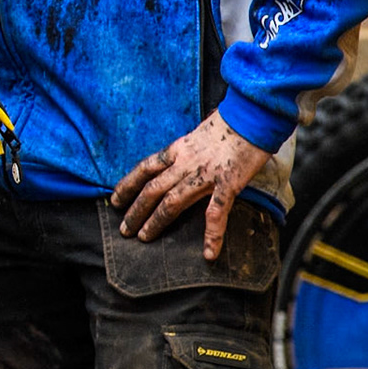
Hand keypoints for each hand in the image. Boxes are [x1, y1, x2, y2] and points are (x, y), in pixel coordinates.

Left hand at [111, 109, 270, 260]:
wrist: (252, 115)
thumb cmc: (230, 123)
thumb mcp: (199, 133)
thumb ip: (188, 149)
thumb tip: (180, 159)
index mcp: (178, 149)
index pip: (144, 168)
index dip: (127, 185)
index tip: (115, 200)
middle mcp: (185, 162)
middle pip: (152, 189)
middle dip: (135, 210)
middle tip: (124, 229)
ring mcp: (205, 174)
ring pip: (172, 201)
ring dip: (156, 221)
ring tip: (144, 238)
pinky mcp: (228, 183)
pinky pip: (216, 212)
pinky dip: (212, 234)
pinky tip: (209, 253)